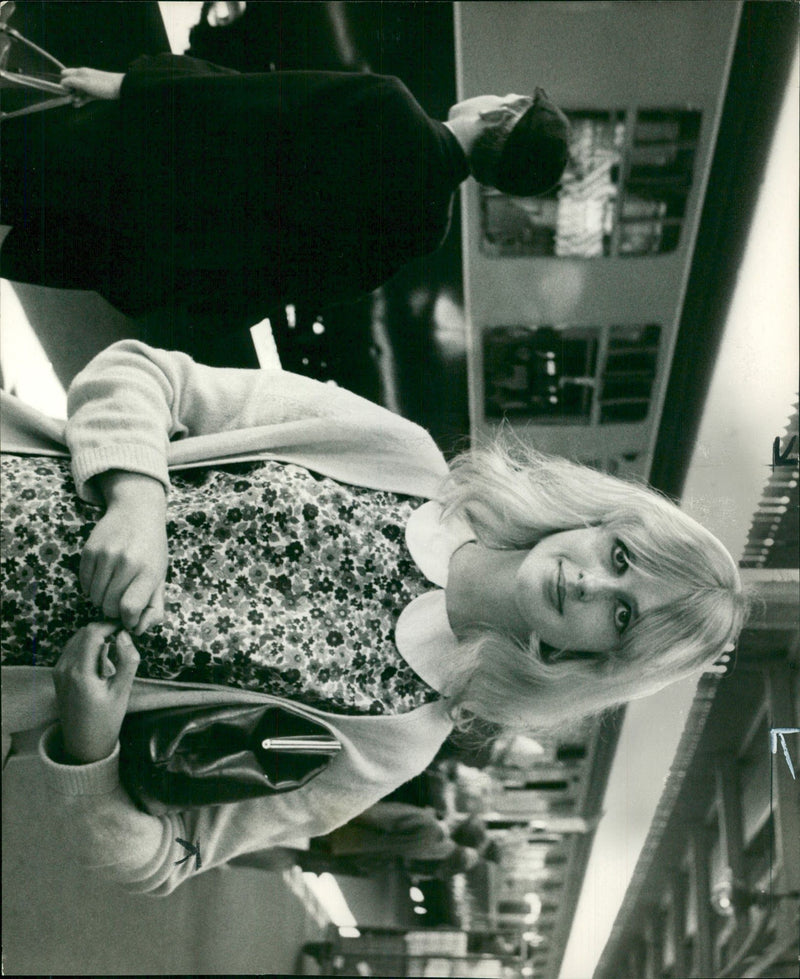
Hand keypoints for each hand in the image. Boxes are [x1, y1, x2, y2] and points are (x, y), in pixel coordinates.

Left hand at [53, 624, 139, 763]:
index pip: (93, 632)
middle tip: (122, 641)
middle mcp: (64, 667)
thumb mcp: (123, 691)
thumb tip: (124, 635)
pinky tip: (100, 661)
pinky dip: (87, 647)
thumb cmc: (106, 720)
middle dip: (104, 631)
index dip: (111, 625)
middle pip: (84, 632)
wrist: (83, 745)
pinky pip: (72, 649)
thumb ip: (128, 660)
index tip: (126, 629)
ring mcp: (58, 670)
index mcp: (80, 672)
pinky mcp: (58, 674)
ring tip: (113, 652)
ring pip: (77, 638)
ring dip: (95, 638)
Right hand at [60, 67, 123, 102]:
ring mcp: (90, 85)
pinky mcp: (95, 93)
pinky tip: (78, 105)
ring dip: (75, 96)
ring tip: (74, 103)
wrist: (121, 88)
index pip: (65, 74)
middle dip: (69, 91)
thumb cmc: (102, 85)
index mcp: (80, 72)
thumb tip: (61, 84)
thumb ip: (72, 82)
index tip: (65, 92)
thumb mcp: (84, 83)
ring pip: (78, 91)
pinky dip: (81, 100)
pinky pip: (86, 96)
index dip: (63, 82)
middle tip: (69, 98)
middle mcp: (83, 77)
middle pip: (71, 83)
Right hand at [81, 471, 167, 634]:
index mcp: (149, 571)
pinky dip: (91, 587)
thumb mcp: (160, 575)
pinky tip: (103, 576)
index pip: (130, 609)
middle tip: (121, 598)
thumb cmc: (151, 549)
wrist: (137, 511)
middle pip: (109, 606)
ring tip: (113, 586)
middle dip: (114, 609)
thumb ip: (154, 607)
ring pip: (94, 597)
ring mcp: (106, 555)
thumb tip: (137, 630)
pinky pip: (83, 584)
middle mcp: (127, 562)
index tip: (130, 616)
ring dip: (102, 598)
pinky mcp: (89, 551)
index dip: (128, 620)